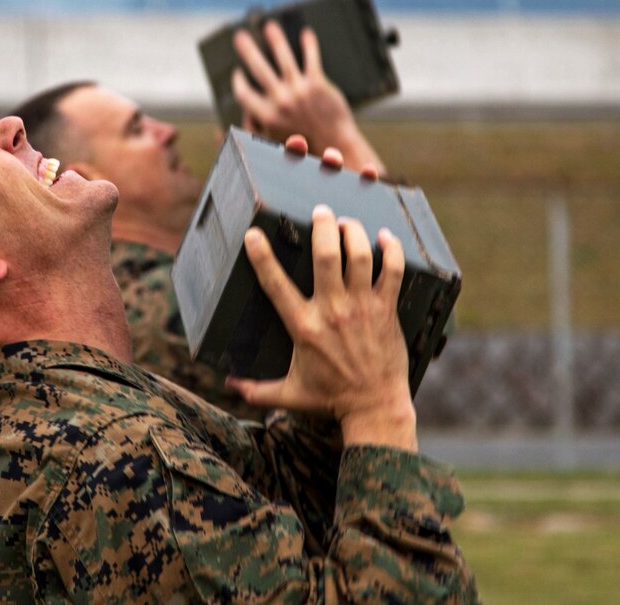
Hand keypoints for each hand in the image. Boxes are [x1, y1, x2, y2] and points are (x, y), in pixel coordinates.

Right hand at [227, 205, 416, 450]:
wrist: (374, 407)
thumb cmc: (330, 399)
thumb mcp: (288, 394)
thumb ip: (256, 390)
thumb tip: (228, 385)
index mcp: (303, 326)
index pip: (276, 284)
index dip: (262, 256)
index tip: (253, 234)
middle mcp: (332, 311)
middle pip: (326, 256)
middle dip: (322, 226)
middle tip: (320, 212)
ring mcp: (361, 308)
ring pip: (359, 256)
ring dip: (353, 232)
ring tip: (347, 222)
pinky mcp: (386, 310)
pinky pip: (392, 271)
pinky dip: (391, 250)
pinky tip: (385, 236)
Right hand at [232, 22, 386, 175]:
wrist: (335, 145)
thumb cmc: (304, 146)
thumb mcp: (270, 144)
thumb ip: (251, 131)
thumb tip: (229, 125)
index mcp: (266, 116)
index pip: (243, 93)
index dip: (238, 82)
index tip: (237, 72)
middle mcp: (281, 101)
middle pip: (259, 68)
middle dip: (247, 50)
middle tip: (240, 37)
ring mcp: (300, 91)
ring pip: (284, 58)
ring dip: (275, 40)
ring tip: (269, 27)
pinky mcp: (318, 84)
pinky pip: (311, 59)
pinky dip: (309, 44)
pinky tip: (306, 33)